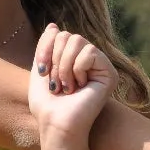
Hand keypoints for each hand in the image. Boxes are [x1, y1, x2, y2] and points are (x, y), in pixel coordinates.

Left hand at [28, 24, 115, 142]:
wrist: (57, 124)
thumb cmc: (47, 104)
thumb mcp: (40, 70)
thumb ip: (45, 47)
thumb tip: (53, 25)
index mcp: (70, 58)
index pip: (57, 33)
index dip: (45, 48)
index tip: (41, 72)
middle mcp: (86, 59)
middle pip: (67, 35)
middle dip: (55, 60)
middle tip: (56, 84)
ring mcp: (99, 66)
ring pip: (78, 41)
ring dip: (65, 66)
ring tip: (67, 87)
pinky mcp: (109, 73)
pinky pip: (90, 52)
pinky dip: (78, 68)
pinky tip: (80, 86)